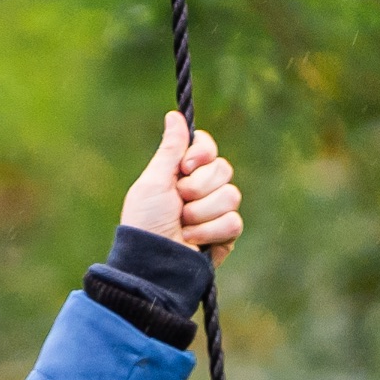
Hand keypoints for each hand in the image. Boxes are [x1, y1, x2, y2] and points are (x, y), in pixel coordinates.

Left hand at [121, 111, 243, 260]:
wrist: (153, 263)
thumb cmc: (146, 223)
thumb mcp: (154, 182)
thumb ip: (170, 149)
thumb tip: (174, 115)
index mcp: (182, 173)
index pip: (207, 147)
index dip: (201, 153)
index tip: (185, 166)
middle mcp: (201, 189)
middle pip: (223, 168)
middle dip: (198, 187)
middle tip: (179, 201)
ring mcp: (215, 212)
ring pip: (231, 195)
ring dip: (202, 212)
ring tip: (183, 225)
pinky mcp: (226, 235)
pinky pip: (234, 221)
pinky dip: (211, 231)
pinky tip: (194, 241)